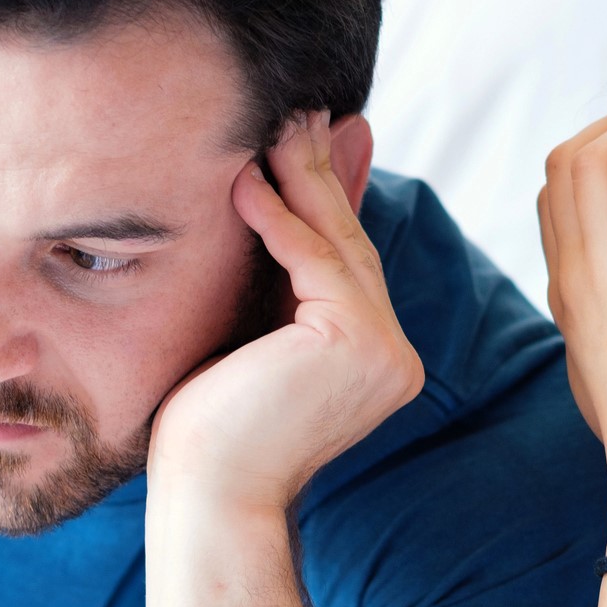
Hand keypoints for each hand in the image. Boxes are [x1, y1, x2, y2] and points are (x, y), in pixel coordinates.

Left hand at [148, 111, 423, 512]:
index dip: (324, 197)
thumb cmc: (212, 430)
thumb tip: (275, 192)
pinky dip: (278, 220)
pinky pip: (316, 263)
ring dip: (300, 181)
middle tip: (297, 110)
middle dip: (319, 175)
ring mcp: (387, 352)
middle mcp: (396, 357)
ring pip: (338, 247)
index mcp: (377, 360)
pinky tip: (245, 182)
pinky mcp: (361, 342)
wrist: (210, 496)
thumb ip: (278, 271)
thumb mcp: (252, 334)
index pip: (347, 263)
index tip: (304, 138)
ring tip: (274, 125)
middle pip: (349, 246)